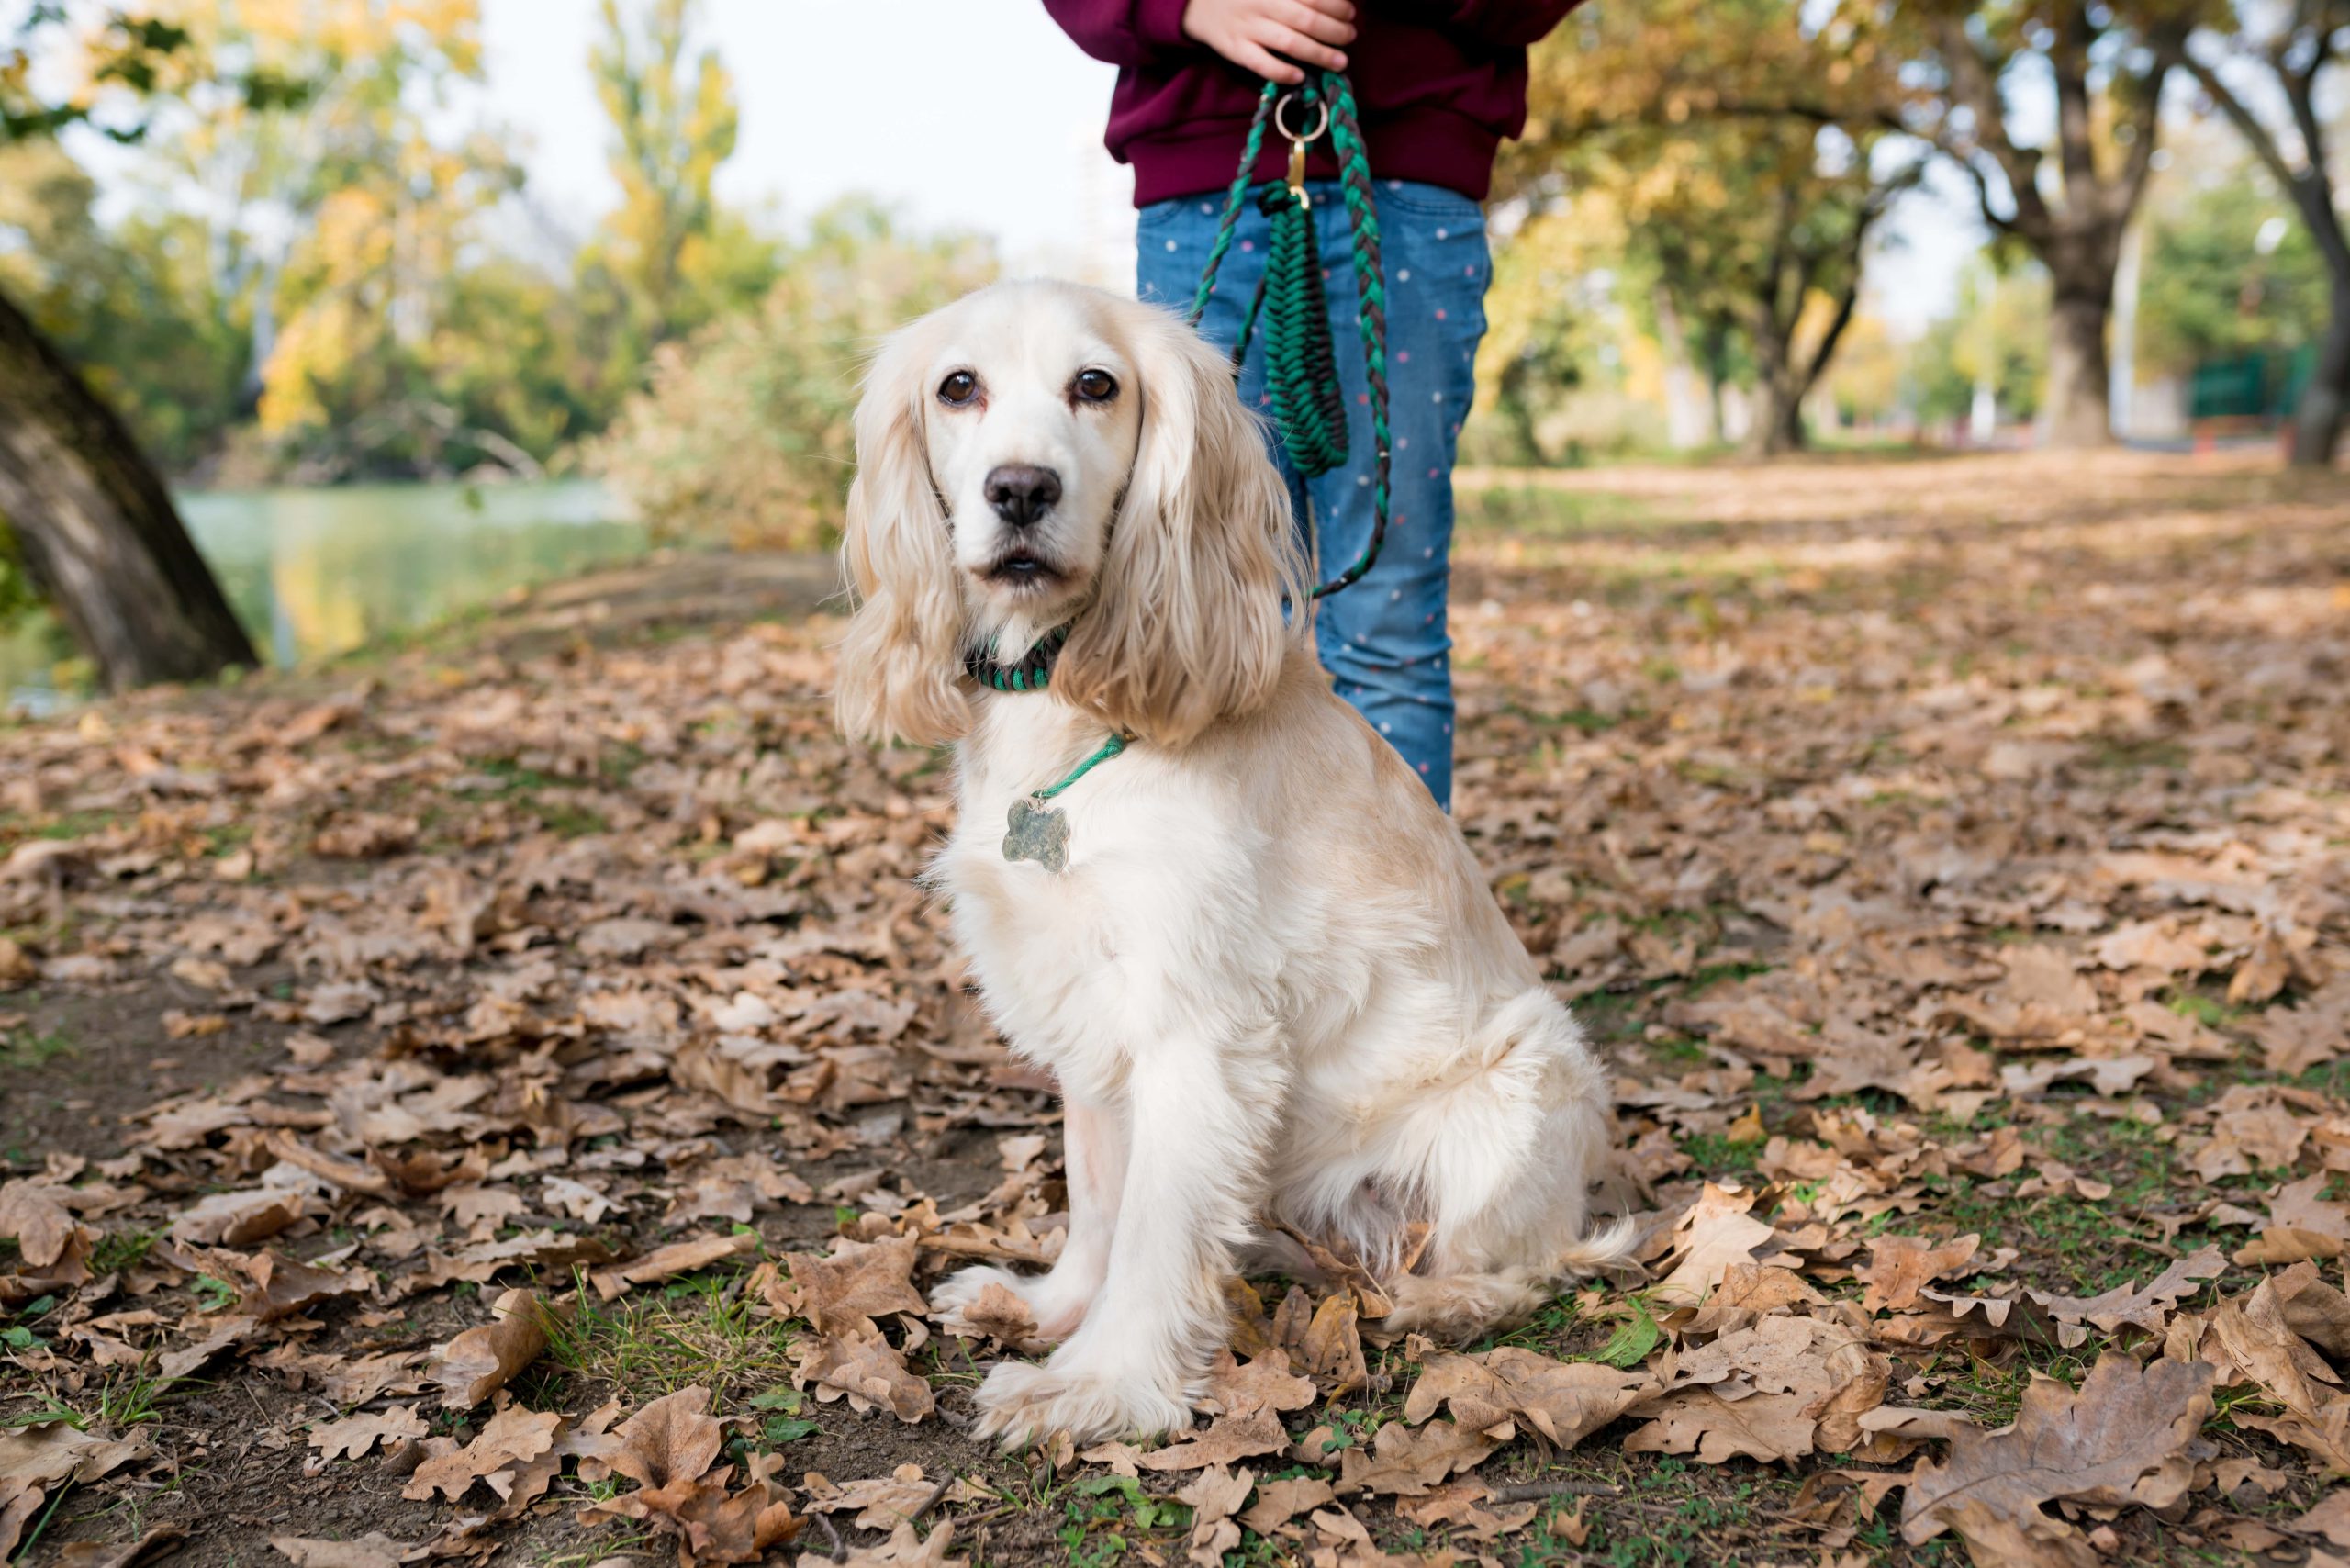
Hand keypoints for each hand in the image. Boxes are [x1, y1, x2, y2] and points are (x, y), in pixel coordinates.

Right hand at [1181, 0, 1354, 82]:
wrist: (1200, 5)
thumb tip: (1330, 1)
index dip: (1336, 5)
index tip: (1350, 13)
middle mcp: (1261, 5)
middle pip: (1307, 20)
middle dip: (1335, 31)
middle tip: (1350, 37)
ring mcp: (1247, 29)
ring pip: (1289, 43)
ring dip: (1319, 54)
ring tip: (1340, 61)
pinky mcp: (1235, 50)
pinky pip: (1262, 64)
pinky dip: (1283, 72)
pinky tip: (1301, 76)